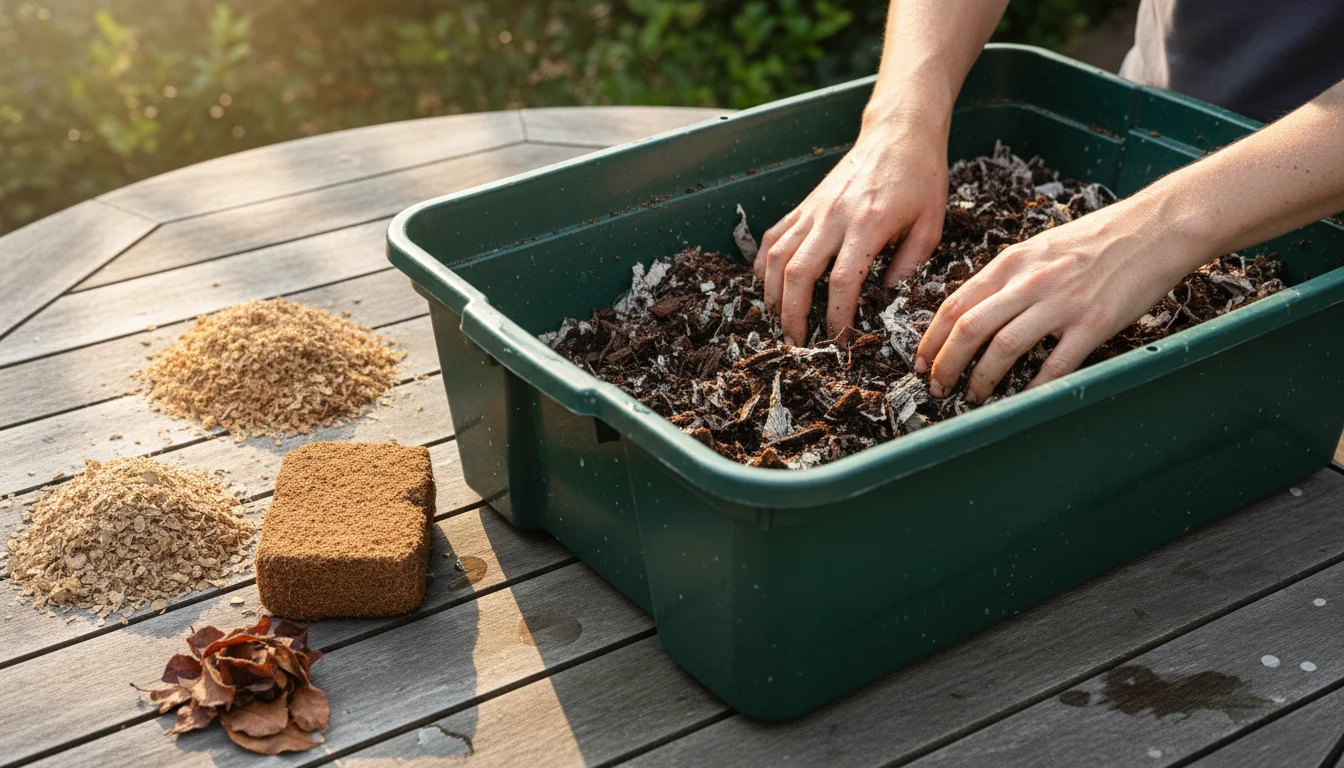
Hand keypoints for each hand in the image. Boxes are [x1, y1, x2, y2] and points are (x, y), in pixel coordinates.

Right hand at [755, 117, 948, 345]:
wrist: (899, 132)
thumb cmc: (921, 178)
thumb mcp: (930, 225)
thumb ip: (909, 265)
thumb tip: (886, 298)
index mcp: (868, 225)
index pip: (841, 282)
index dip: (837, 318)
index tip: (841, 341)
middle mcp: (833, 218)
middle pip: (797, 274)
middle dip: (792, 315)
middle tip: (797, 343)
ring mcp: (814, 210)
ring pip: (776, 257)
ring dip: (772, 294)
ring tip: (778, 320)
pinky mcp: (805, 204)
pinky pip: (774, 236)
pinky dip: (764, 264)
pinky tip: (767, 285)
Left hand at [914, 194, 1205, 402]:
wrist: (1156, 227)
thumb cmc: (1098, 238)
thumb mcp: (1040, 247)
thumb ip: (1008, 276)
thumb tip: (976, 309)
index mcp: (1011, 263)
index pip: (954, 304)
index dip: (931, 339)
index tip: (921, 362)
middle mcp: (1029, 282)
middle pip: (968, 329)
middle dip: (945, 365)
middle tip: (937, 388)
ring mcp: (1060, 303)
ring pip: (1002, 348)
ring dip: (980, 379)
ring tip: (972, 397)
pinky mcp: (1092, 323)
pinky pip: (1054, 364)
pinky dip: (1032, 387)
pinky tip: (1019, 401)